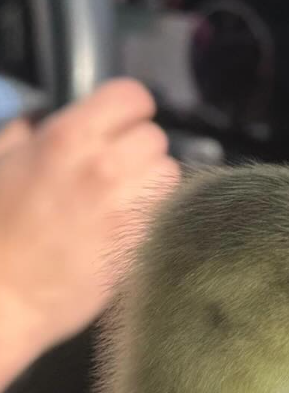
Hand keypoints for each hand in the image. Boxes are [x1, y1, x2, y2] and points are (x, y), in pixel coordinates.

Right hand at [0, 79, 179, 390]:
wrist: (2, 296)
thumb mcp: (0, 165)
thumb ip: (26, 137)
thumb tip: (40, 123)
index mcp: (70, 136)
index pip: (133, 96)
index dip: (127, 110)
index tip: (116, 125)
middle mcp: (108, 164)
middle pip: (155, 136)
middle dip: (137, 149)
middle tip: (114, 167)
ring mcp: (131, 203)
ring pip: (169, 172)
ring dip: (151, 181)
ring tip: (122, 197)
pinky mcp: (145, 238)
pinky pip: (166, 209)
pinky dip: (152, 212)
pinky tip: (124, 224)